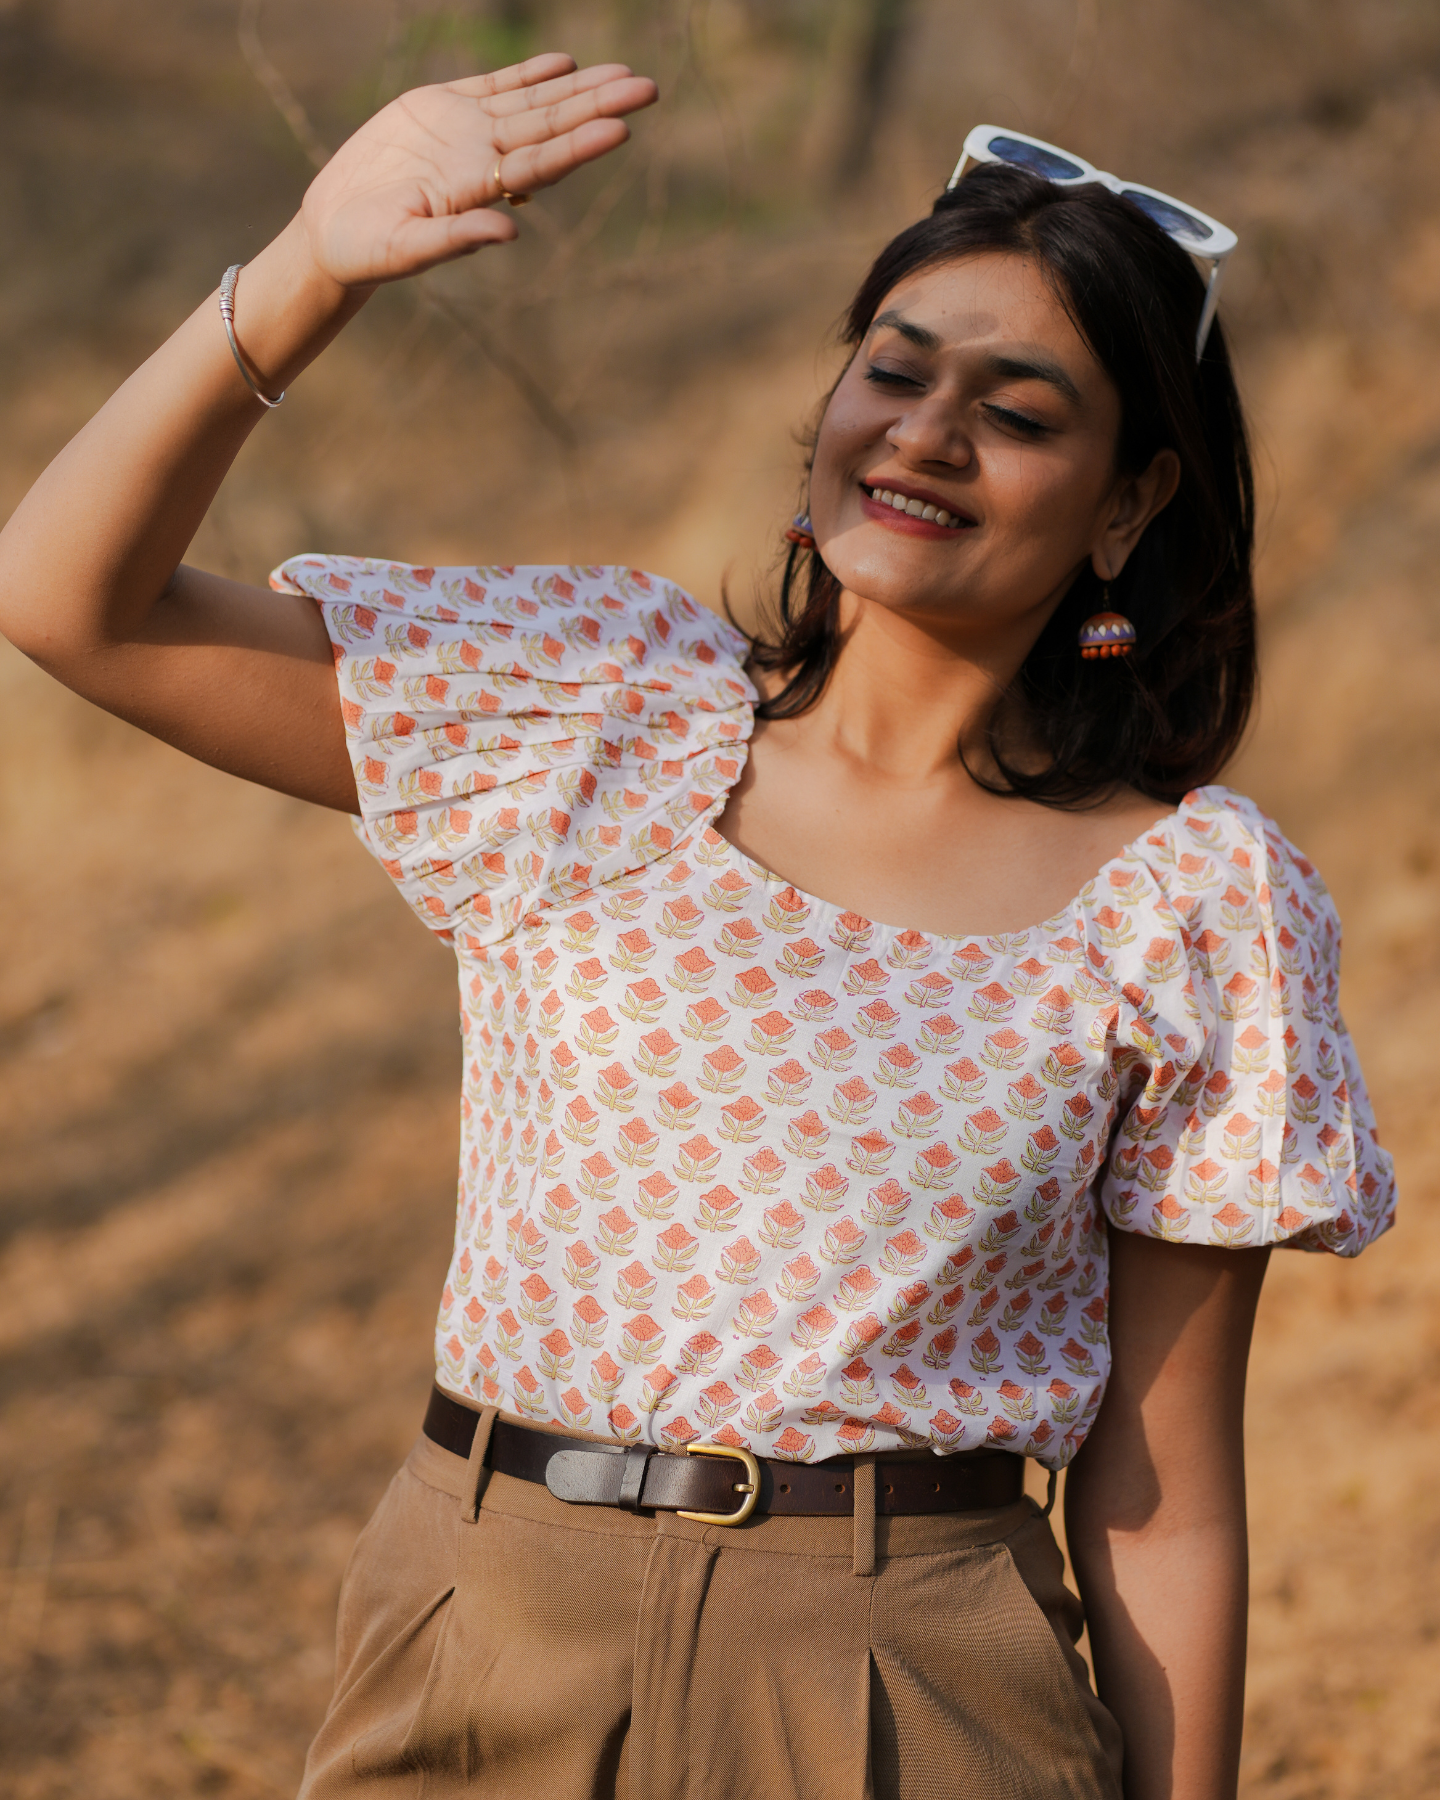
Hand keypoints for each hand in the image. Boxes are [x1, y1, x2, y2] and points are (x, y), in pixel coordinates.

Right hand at [299, 53, 656, 287]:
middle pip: (552, 127)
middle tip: (649, 87)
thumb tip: (510, 234)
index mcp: (480, 191)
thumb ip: (457, 240)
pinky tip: (565, 64)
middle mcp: (483, 160)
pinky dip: (529, 74)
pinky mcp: (441, 109)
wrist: (333, 231)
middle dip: (598, 105)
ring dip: (578, 88)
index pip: (542, 163)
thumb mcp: (406, 249)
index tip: (621, 127)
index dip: (580, 143)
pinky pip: (495, 87)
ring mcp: (466, 132)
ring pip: (533, 103)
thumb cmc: (368, 251)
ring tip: (624, 71)